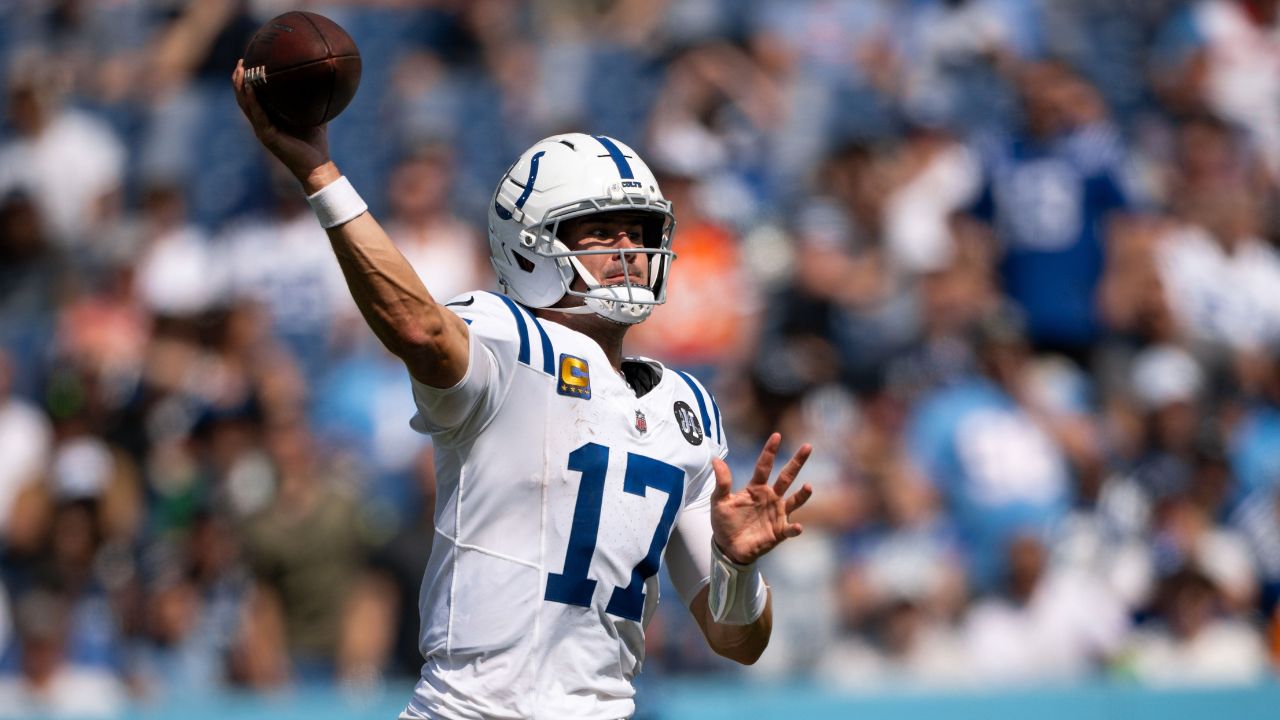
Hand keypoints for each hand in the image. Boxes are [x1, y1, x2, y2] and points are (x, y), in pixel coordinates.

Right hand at [231, 59, 332, 187]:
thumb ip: (313, 101)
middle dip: (239, 80)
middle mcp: (261, 124)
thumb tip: (322, 81)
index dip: (248, 81)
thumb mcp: (313, 116)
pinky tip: (250, 87)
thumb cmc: (315, 143)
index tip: (249, 62)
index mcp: (268, 119)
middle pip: (244, 99)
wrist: (317, 166)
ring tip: (241, 70)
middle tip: (241, 61)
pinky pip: (257, 115)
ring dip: (241, 87)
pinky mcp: (267, 136)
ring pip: (246, 105)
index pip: (253, 98)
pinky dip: (253, 100)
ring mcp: (262, 130)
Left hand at [710, 433, 813, 564]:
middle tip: (807, 446)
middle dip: (797, 462)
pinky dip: (795, 528)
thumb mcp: (719, 501)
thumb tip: (716, 459)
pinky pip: (790, 528)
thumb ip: (722, 482)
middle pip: (786, 477)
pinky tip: (797, 526)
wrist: (729, 547)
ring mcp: (777, 513)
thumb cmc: (724, 522)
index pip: (764, 466)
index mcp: (756, 488)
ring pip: (795, 500)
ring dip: (802, 494)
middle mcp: (771, 497)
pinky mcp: (780, 531)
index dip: (770, 451)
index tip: (776, 435)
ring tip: (809, 486)